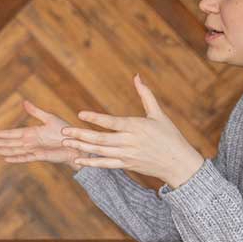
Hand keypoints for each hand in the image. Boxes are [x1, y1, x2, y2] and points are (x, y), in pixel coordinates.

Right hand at [0, 100, 78, 168]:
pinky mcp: (40, 156)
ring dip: (0, 150)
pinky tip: (6, 159)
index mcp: (30, 133)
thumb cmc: (65, 131)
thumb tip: (24, 102)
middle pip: (7, 143)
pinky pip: (25, 158)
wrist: (76, 144)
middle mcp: (29, 142)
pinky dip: (16, 158)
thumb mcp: (49, 118)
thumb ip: (35, 112)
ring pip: (12, 150)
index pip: (10, 134)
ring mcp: (33, 150)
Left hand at [61, 75, 204, 187]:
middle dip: (81, 135)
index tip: (80, 114)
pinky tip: (77, 159)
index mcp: (137, 127)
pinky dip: (91, 163)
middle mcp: (130, 142)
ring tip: (65, 142)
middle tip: (64, 131)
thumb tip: (137, 76)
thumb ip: (146, 95)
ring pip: (100, 152)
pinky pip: (105, 164)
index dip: (96, 118)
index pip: (112, 122)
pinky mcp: (126, 165)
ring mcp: (127, 155)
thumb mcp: (159, 114)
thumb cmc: (170, 136)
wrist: (178, 163)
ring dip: (81, 147)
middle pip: (101, 139)